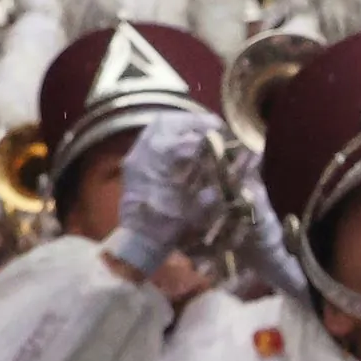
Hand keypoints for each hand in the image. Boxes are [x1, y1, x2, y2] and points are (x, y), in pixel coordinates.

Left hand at [102, 119, 232, 282]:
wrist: (137, 241)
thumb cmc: (164, 228)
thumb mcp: (191, 213)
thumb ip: (208, 195)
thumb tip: (228, 177)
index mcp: (155, 163)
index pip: (178, 132)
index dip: (201, 126)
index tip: (219, 128)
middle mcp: (141, 154)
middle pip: (165, 121)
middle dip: (189, 119)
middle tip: (210, 125)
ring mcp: (134, 157)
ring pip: (155, 127)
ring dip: (178, 124)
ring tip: (198, 131)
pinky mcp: (132, 163)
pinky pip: (150, 137)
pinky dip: (168, 134)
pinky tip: (184, 143)